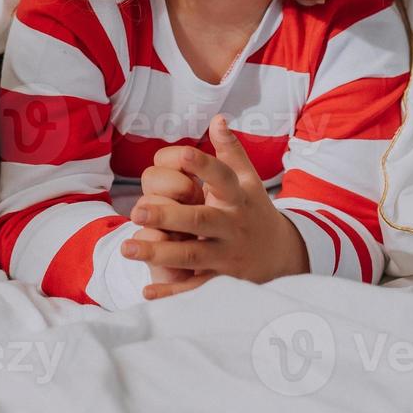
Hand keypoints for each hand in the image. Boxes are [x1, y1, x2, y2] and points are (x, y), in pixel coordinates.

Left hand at [121, 115, 308, 299]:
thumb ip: (231, 152)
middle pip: (200, 221)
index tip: (183, 155)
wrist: (284, 256)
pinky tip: (147, 292)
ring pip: (192, 256)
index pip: (222, 178)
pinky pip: (195, 288)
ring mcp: (228, 256)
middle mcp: (233, 226)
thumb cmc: (254, 210)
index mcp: (237, 198)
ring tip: (128, 247)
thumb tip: (217, 119)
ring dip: (160, 253)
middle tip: (137, 210)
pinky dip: (173, 293)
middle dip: (169, 216)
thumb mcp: (249, 181)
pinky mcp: (223, 281)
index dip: (204, 166)